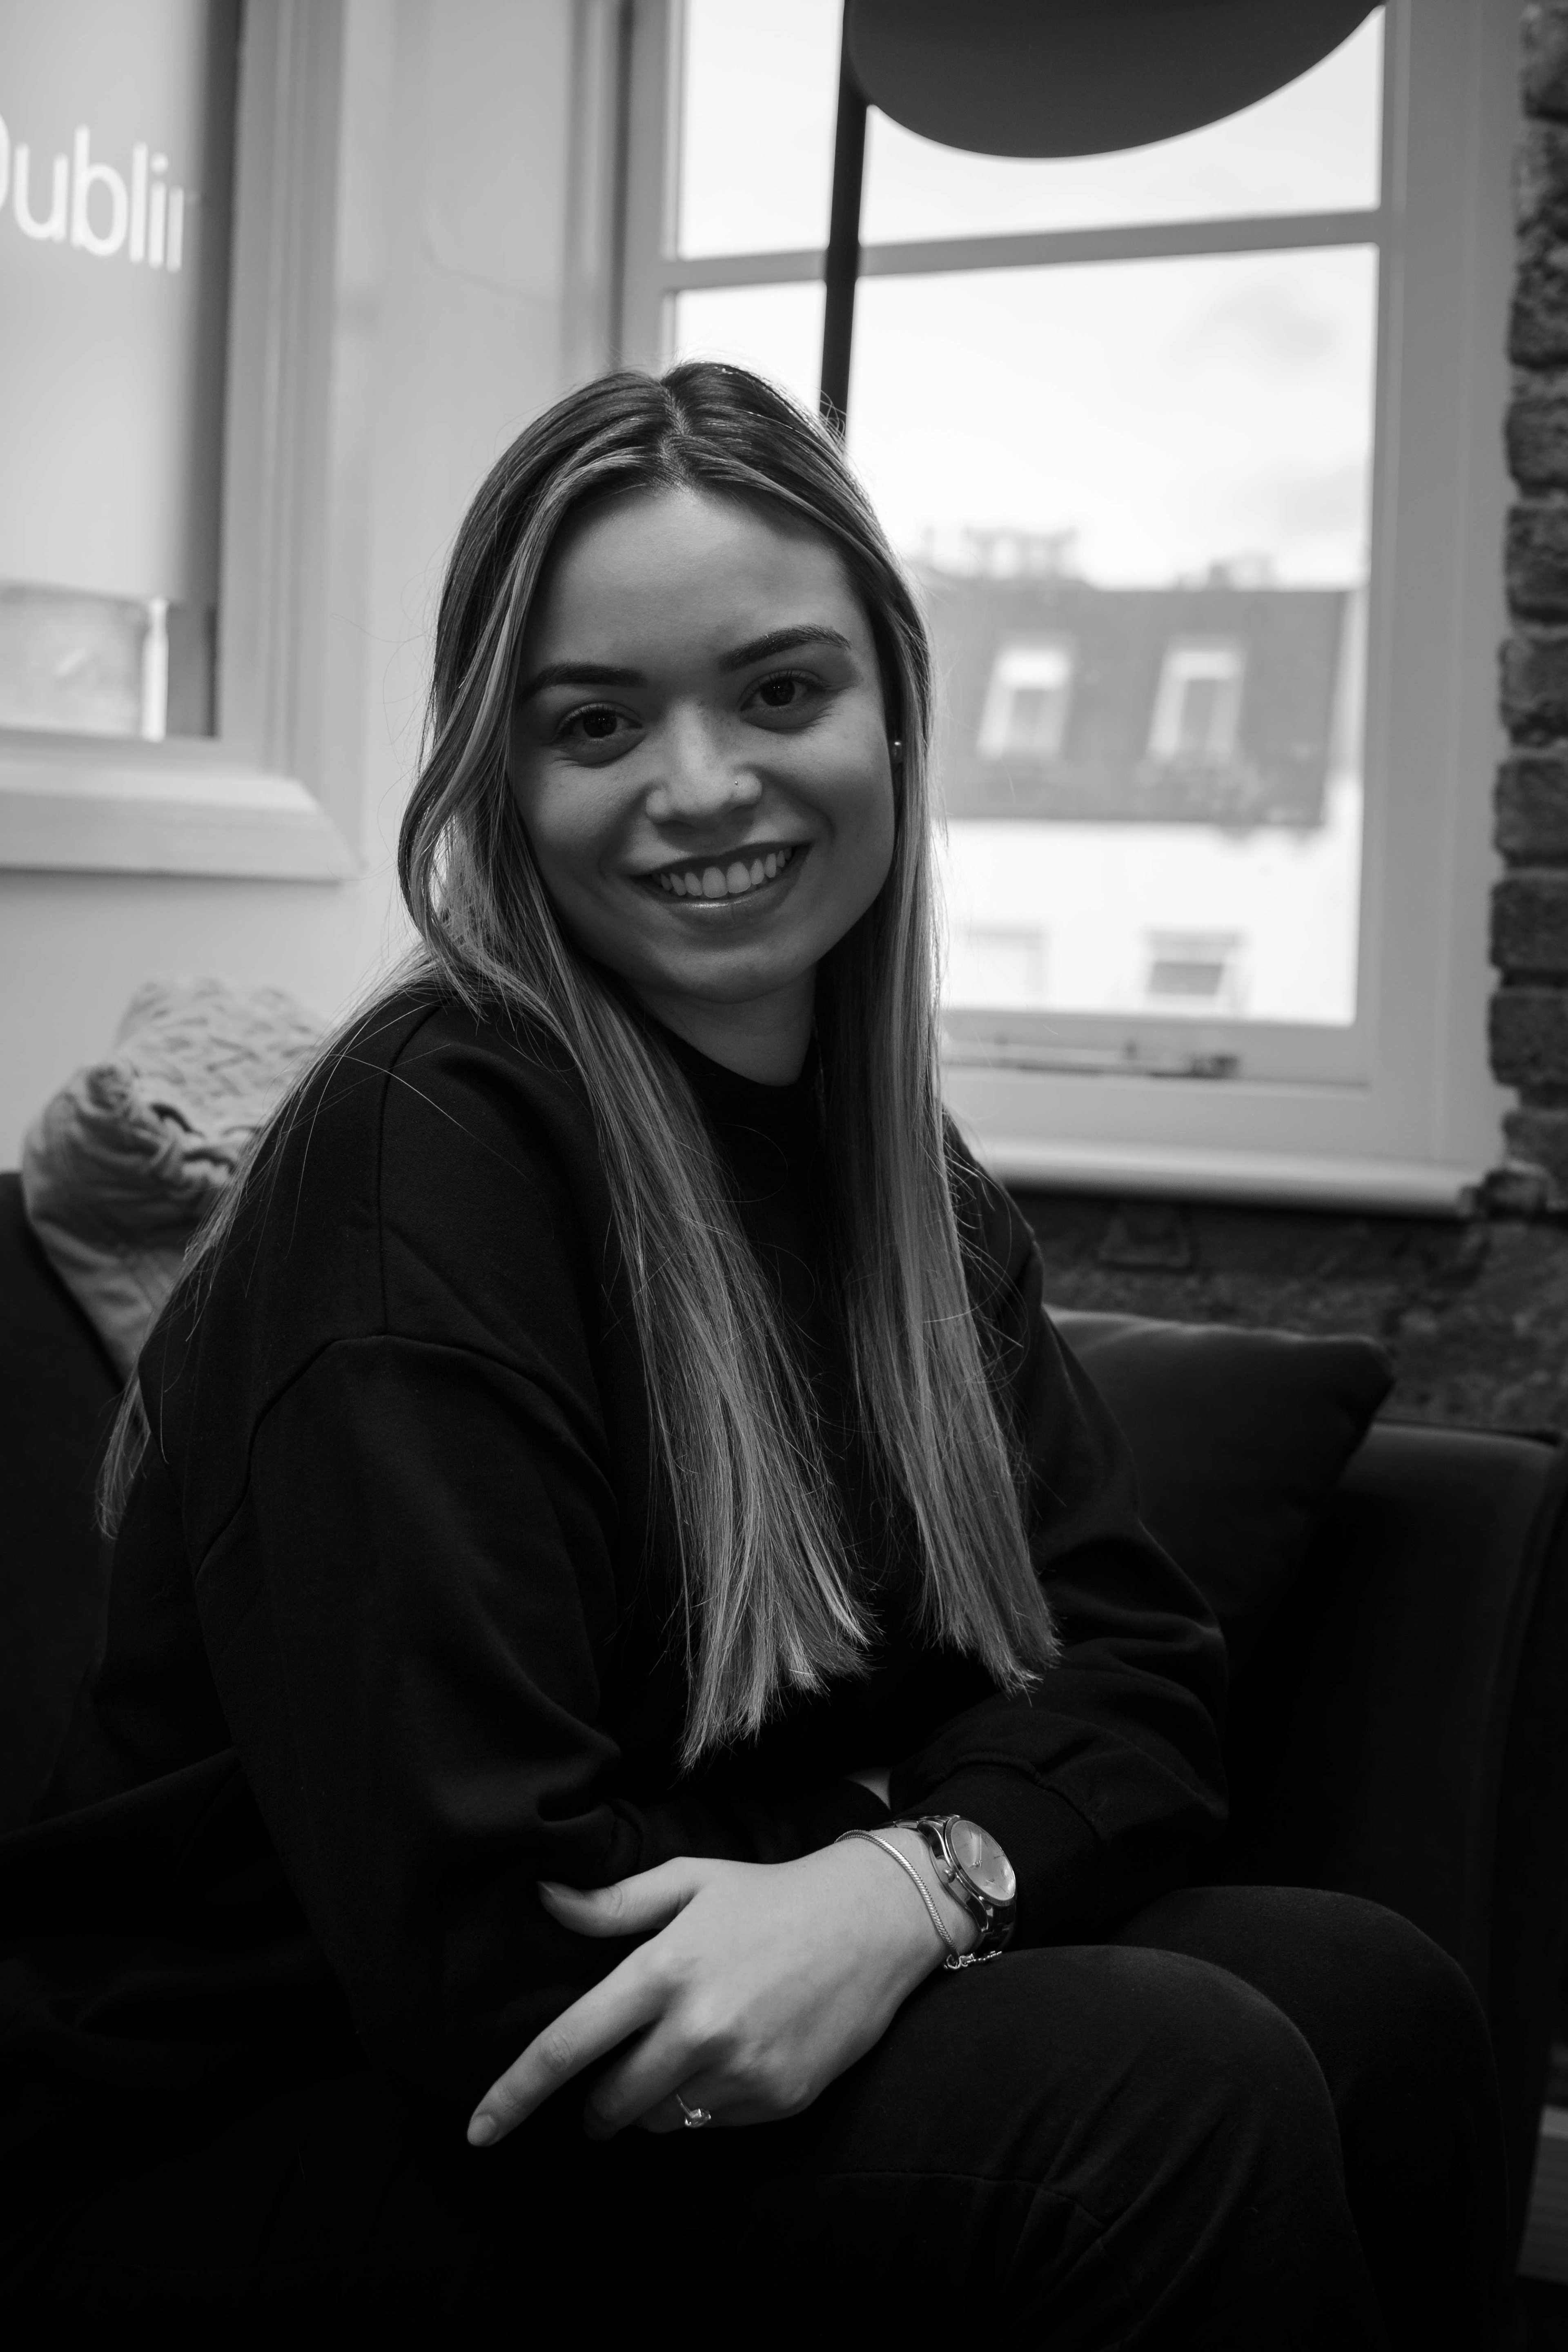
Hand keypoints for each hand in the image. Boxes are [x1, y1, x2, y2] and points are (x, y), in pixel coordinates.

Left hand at [468, 1837, 964, 2146]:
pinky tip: (729, 2058)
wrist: (873, 1923)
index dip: (515, 2095)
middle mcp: (698, 2027)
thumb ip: (613, 1902)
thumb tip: (545, 1897)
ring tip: (679, 2056)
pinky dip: (703, 2104)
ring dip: (651, 2103)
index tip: (479, 2132)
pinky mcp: (777, 2100)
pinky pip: (710, 2125)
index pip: (567, 2047)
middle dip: (596, 2105)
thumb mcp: (689, 1881)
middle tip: (608, 2080)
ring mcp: (740, 2070)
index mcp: (664, 1970)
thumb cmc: (768, 1896)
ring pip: (659, 2120)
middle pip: (609, 2103)